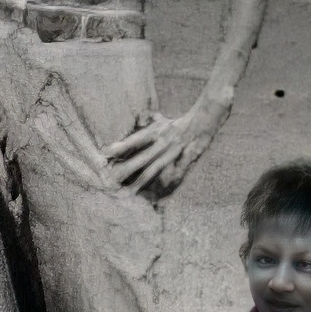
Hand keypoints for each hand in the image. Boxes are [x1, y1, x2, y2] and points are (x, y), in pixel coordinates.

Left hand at [104, 98, 228, 198]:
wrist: (205, 118)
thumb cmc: (180, 122)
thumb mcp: (162, 121)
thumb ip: (149, 122)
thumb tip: (138, 120)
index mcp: (156, 132)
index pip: (135, 139)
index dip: (121, 146)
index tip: (105, 153)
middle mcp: (163, 142)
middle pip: (143, 157)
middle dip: (127, 169)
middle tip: (112, 179)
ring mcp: (175, 152)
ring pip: (156, 168)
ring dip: (142, 181)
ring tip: (129, 192)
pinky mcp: (188, 157)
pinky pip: (178, 171)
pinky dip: (170, 180)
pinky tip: (160, 193)